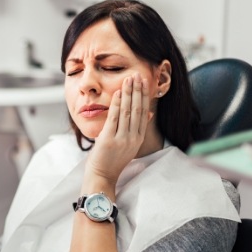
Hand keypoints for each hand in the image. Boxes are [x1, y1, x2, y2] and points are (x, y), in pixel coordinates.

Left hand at [84, 73, 151, 188]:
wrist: (102, 175)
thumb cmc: (113, 159)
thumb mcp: (130, 144)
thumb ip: (138, 128)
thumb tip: (149, 113)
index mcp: (138, 138)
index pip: (144, 112)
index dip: (144, 96)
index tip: (144, 82)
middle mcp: (133, 138)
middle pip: (138, 110)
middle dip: (138, 91)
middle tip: (137, 75)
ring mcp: (121, 139)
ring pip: (127, 112)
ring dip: (128, 94)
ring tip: (129, 80)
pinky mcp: (109, 140)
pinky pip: (114, 118)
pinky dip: (117, 104)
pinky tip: (118, 93)